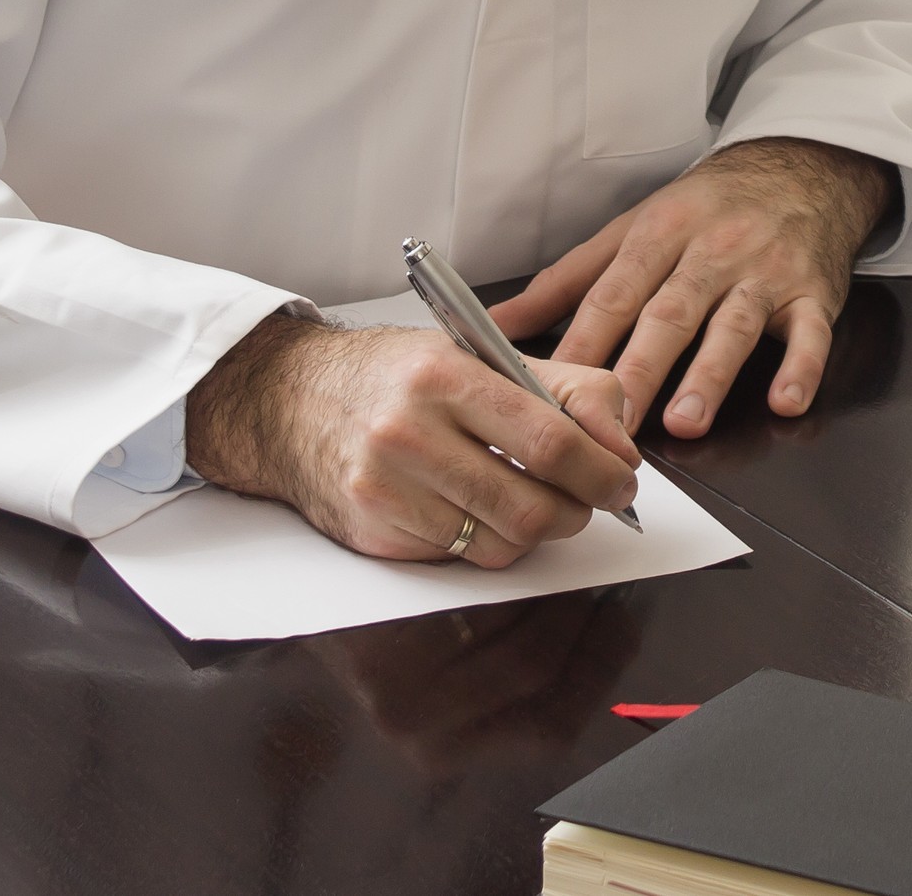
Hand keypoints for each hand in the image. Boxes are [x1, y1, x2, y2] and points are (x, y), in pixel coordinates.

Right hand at [182, 314, 641, 566]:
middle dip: (578, 511)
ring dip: (536, 531)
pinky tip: (477, 508)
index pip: (550, 440)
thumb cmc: (393, 375)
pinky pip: (459, 558)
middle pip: (530, 507)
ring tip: (535, 501)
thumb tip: (620, 444)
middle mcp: (408, 434)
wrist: (289, 400)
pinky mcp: (373, 534)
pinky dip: (485, 541)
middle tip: (588, 499)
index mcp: (443, 377)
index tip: (622, 479)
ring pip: (500, 544)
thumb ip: (564, 387)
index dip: (601, 470)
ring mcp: (385, 491)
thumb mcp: (477, 353)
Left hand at [494, 138, 893, 438]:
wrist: (798, 168)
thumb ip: (565, 282)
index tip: (556, 391)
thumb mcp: (632, 228)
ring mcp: (765, 272)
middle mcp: (710, 251)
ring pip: (735, 324)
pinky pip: (811, 332)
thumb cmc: (706, 207)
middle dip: (641, 367)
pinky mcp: (813, 292)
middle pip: (670, 312)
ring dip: (711, 374)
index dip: (584, 343)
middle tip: (615, 423)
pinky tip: (787, 401)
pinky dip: (801, 367)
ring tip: (685, 422)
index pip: (614, 293)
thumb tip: (497, 324)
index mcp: (658, 233)